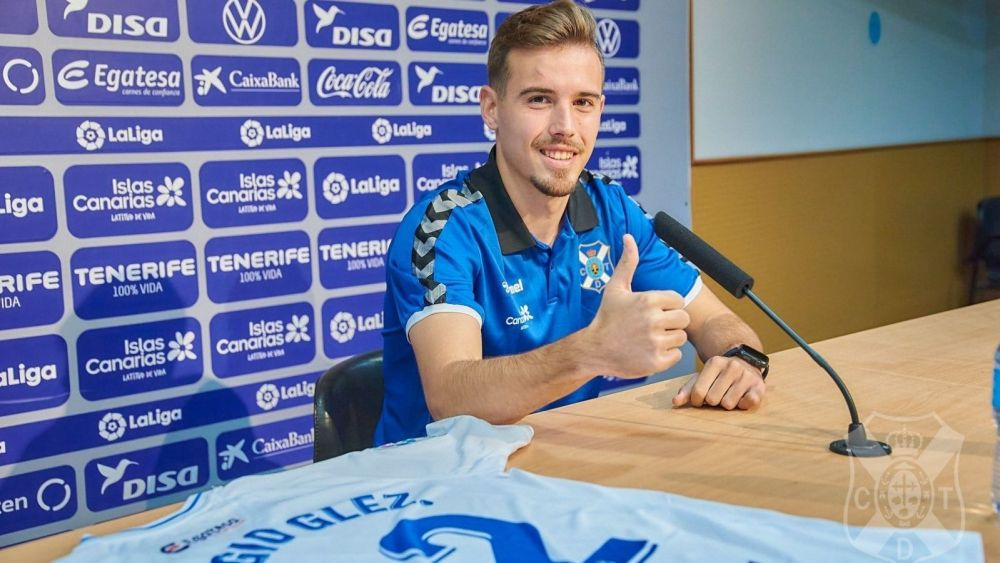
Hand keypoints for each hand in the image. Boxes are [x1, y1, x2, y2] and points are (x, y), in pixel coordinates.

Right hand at [584, 234, 689, 377]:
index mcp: (648, 300)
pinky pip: (676, 356)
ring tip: (650, 339)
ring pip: (681, 338)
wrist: (593, 349)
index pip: (678, 300)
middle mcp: (654, 320)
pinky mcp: (657, 362)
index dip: (668, 306)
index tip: (653, 312)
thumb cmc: (606, 318)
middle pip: (683, 319)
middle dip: (671, 322)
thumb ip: (627, 262)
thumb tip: (629, 237)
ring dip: (669, 339)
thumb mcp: (615, 288)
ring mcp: (656, 343)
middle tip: (652, 327)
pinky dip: (666, 356)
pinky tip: (649, 351)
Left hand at [672, 355, 765, 409]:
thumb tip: (675, 402)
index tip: (701, 398)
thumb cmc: (719, 376)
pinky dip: (742, 405)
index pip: (698, 392)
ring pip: (728, 404)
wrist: (747, 365)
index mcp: (714, 362)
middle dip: (713, 401)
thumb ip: (687, 390)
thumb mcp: (702, 378)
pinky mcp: (759, 386)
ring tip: (730, 394)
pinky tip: (742, 397)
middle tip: (718, 395)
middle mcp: (732, 366)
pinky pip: (747, 404)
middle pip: (713, 399)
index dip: (697, 401)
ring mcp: (746, 375)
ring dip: (727, 404)